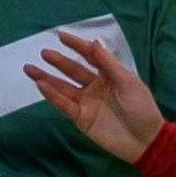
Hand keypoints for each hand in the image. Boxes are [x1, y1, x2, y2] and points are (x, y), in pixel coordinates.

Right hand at [25, 31, 164, 164]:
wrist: (145, 140)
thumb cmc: (141, 108)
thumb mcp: (128, 82)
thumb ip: (108, 63)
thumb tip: (93, 42)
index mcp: (108, 76)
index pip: (89, 57)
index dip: (76, 46)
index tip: (61, 35)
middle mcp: (95, 87)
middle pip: (73, 71)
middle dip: (58, 61)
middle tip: (43, 52)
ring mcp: (87, 103)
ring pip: (63, 88)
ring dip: (47, 79)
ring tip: (30, 69)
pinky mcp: (82, 119)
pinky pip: (65, 105)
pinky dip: (53, 96)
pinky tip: (41, 85)